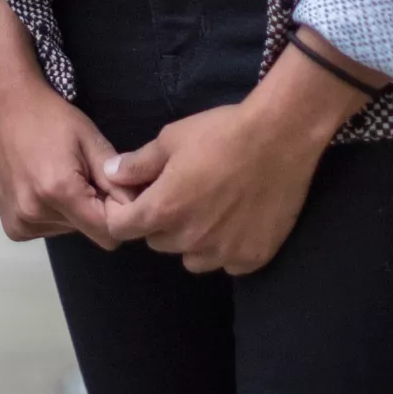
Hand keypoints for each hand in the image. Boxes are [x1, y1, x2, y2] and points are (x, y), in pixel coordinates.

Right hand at [0, 0, 117, 248]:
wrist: (3, 105)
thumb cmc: (50, 116)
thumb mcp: (88, 137)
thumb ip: (114, 176)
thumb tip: (139, 206)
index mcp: (60, 191)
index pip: (107, 233)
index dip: (118, 215)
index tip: (116, 192)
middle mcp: (36, 214)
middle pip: (87, 231)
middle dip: (93, 209)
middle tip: (83, 174)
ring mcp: (19, 222)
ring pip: (67, 231)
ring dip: (71, 210)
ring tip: (59, 174)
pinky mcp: (10, 226)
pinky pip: (46, 229)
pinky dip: (51, 212)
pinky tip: (42, 184)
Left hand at [100, 33, 385, 275]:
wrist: (281, 136)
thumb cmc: (222, 132)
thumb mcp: (172, 138)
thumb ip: (138, 162)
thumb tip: (111, 175)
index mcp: (164, 209)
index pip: (122, 229)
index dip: (123, 213)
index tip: (137, 199)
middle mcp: (189, 240)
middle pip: (158, 241)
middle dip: (162, 221)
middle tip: (183, 192)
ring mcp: (222, 253)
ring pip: (191, 257)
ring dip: (193, 239)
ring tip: (212, 207)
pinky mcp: (251, 258)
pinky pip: (226, 262)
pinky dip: (227, 246)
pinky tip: (239, 218)